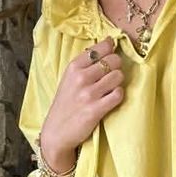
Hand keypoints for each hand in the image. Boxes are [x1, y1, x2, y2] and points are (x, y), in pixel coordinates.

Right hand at [39, 36, 123, 168]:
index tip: (111, 53)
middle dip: (117, 67)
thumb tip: (109, 43)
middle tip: (112, 75)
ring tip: (111, 88)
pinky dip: (118, 95)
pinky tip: (112, 99)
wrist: (57, 132)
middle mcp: (80, 78)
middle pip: (113, 60)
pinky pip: (118, 94)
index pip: (100, 48)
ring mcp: (88, 94)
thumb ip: (86, 64)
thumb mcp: (69, 79)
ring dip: (118, 82)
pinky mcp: (96, 110)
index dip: (111, 49)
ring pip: (118, 76)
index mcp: (73, 67)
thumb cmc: (66, 104)